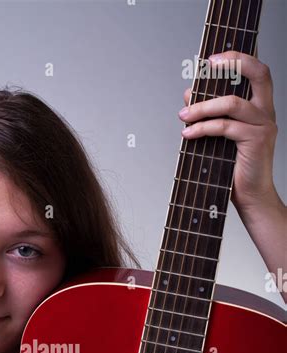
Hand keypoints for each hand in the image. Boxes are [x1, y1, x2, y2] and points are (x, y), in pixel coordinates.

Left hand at [178, 52, 278, 213]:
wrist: (249, 197)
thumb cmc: (233, 168)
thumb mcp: (218, 136)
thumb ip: (208, 114)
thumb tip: (188, 94)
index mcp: (261, 107)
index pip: (257, 71)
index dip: (238, 58)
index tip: (212, 58)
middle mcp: (266, 112)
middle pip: (259, 73)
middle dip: (232, 64)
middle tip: (204, 68)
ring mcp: (264, 125)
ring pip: (232, 103)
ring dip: (202, 107)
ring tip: (183, 115)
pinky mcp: (256, 140)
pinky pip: (225, 127)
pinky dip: (203, 128)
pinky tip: (188, 134)